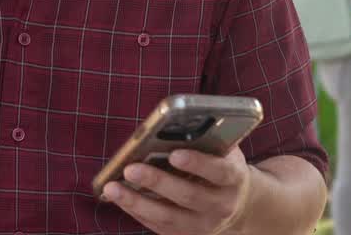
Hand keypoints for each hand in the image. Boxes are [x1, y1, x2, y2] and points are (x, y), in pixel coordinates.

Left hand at [101, 146, 252, 234]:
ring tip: (112, 187)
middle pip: (187, 195)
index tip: (174, 154)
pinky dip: (136, 211)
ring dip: (136, 201)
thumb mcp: (225, 150)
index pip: (218, 171)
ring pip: (167, 216)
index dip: (197, 163)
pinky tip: (118, 197)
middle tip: (130, 168)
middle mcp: (221, 205)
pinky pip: (157, 226)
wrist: (238, 205)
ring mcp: (202, 225)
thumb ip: (207, 140)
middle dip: (156, 181)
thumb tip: (173, 125)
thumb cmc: (223, 166)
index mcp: (234, 178)